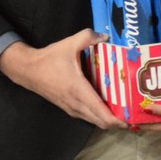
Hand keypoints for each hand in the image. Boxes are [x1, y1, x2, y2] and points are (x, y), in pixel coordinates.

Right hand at [0, 30, 122, 129]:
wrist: (28, 70)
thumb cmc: (49, 59)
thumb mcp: (69, 44)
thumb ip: (89, 37)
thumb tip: (106, 37)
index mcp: (79, 90)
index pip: (101, 113)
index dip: (117, 120)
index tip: (131, 118)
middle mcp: (76, 104)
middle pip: (101, 122)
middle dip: (117, 122)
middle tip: (132, 114)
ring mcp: (71, 108)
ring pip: (94, 121)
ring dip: (108, 120)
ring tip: (122, 111)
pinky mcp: (68, 108)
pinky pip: (87, 117)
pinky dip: (99, 116)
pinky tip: (106, 107)